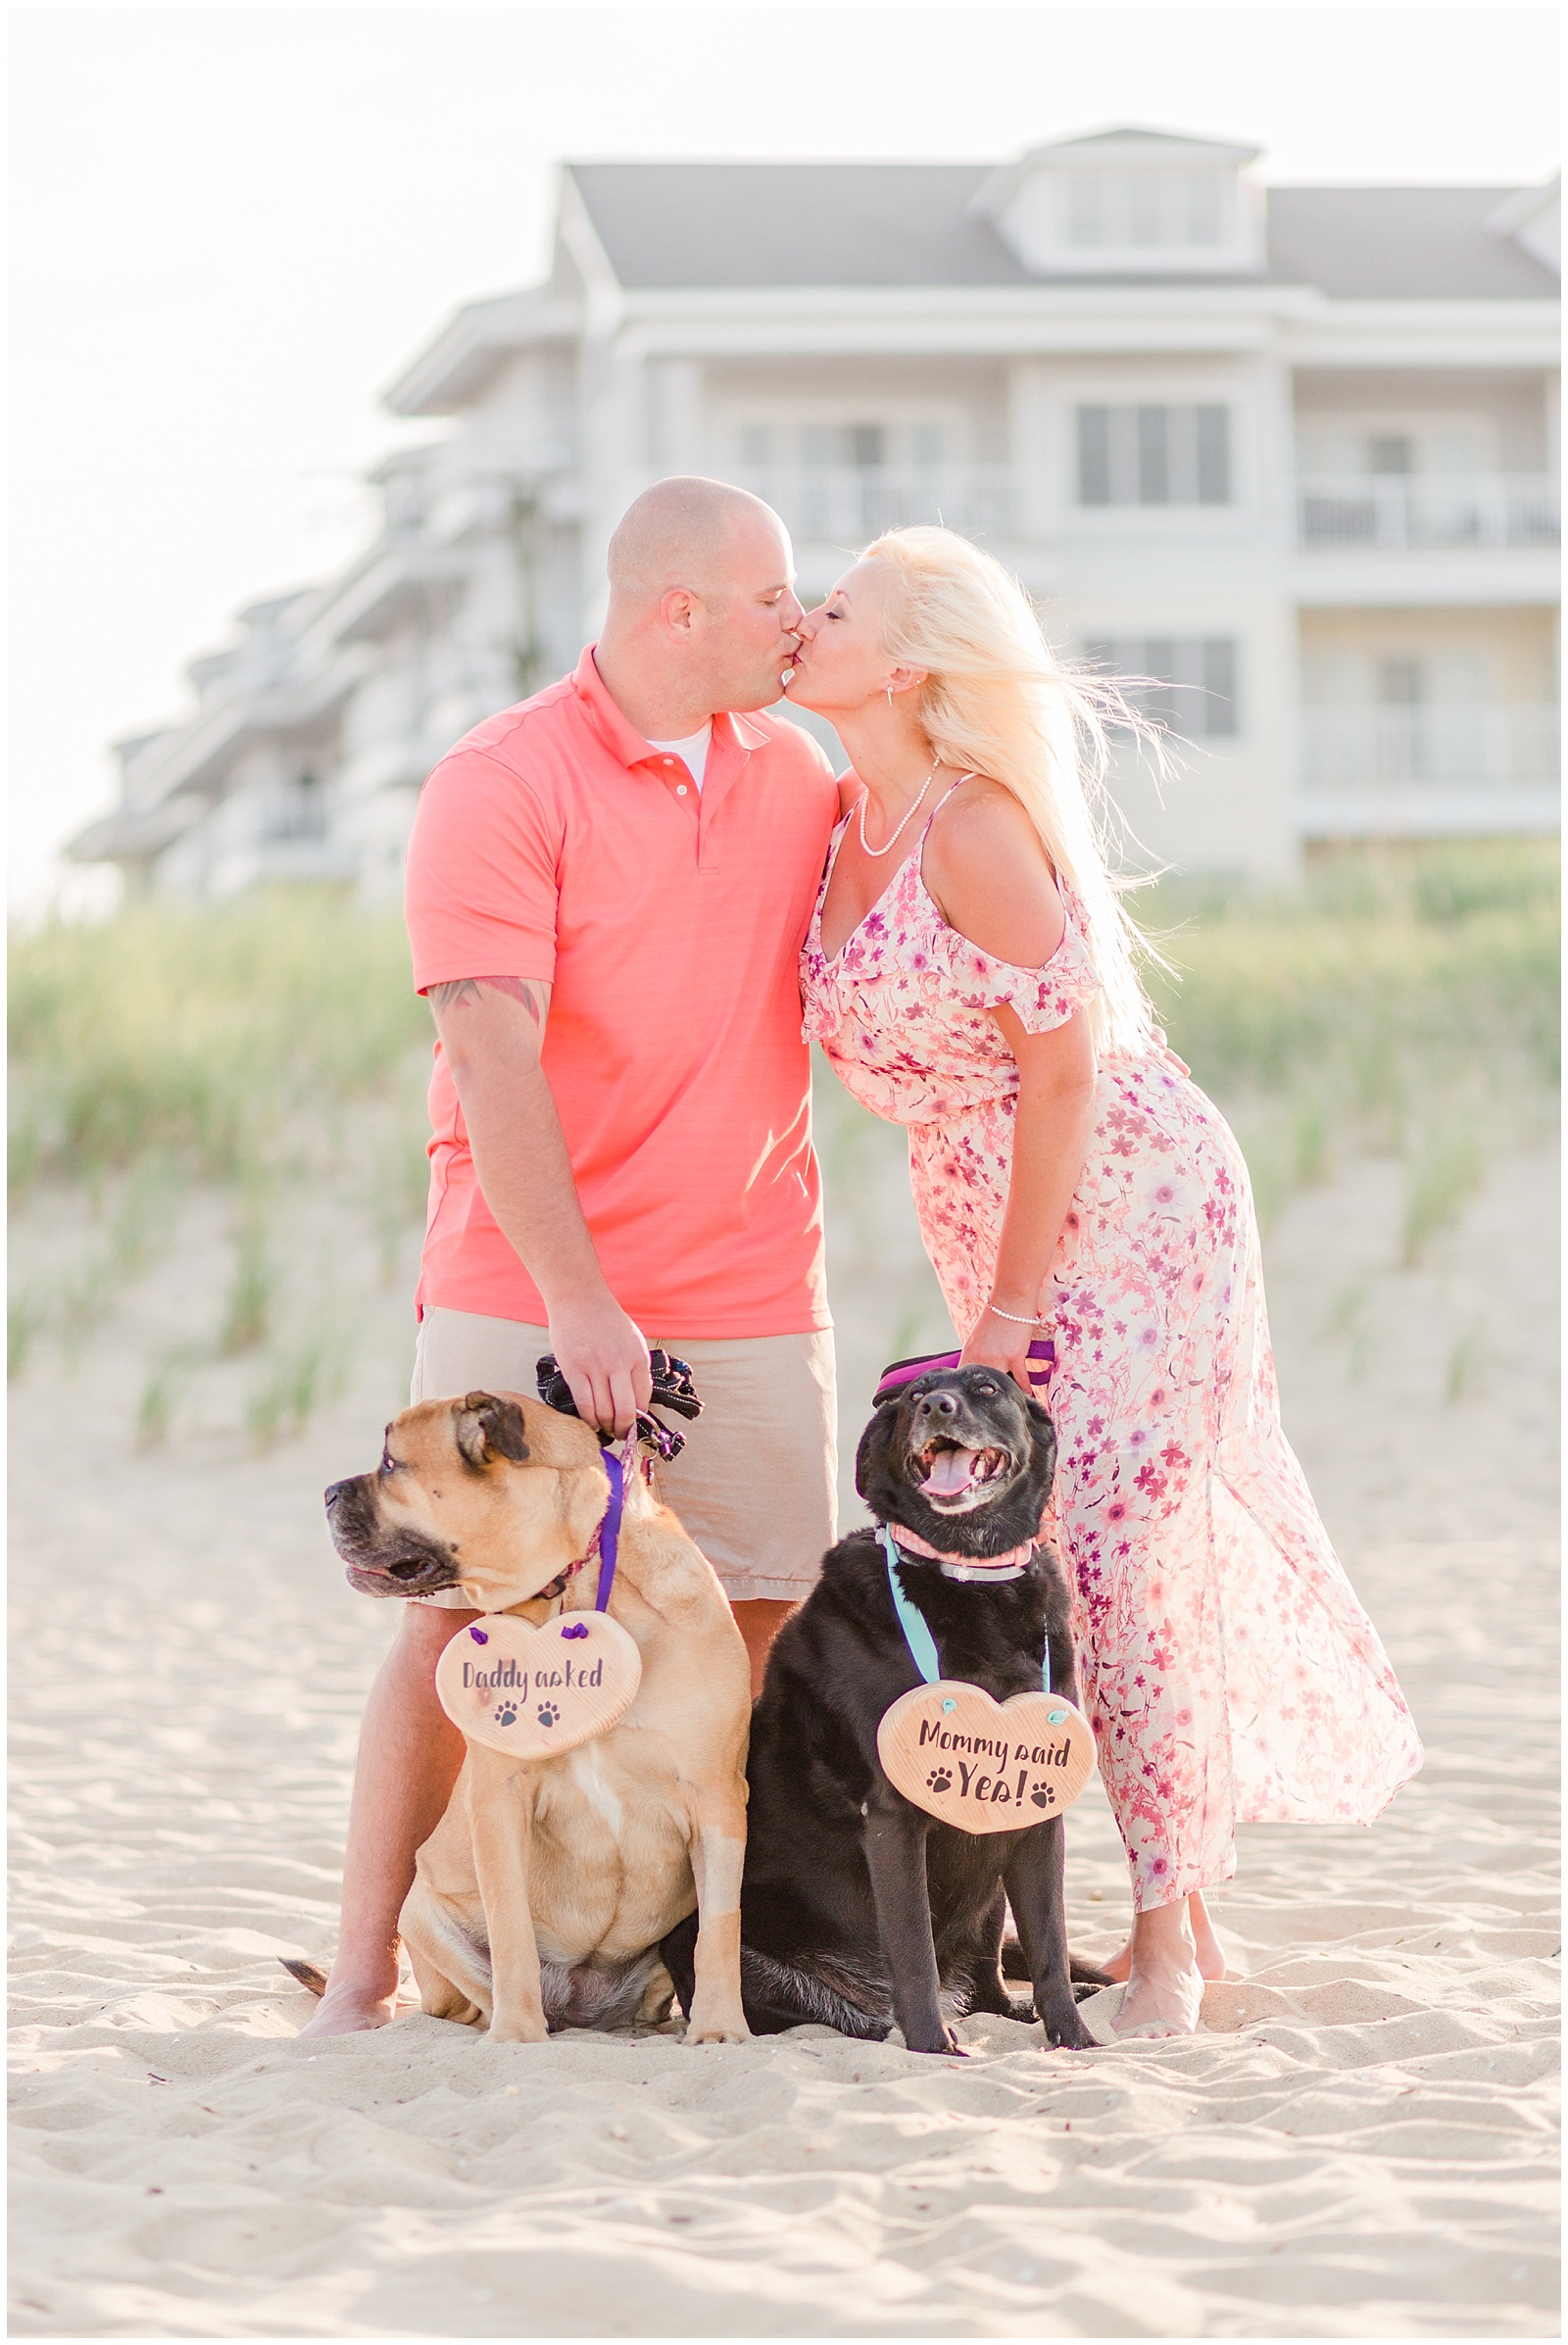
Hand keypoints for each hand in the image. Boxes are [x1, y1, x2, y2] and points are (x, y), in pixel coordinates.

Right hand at [547, 1291, 651, 1436]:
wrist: (579, 1298)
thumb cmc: (606, 1320)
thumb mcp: (632, 1340)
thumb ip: (635, 1367)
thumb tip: (636, 1400)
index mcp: (638, 1357)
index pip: (643, 1399)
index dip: (638, 1418)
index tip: (633, 1425)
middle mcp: (619, 1364)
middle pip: (625, 1411)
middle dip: (622, 1430)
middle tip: (618, 1435)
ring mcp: (596, 1368)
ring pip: (603, 1411)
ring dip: (604, 1427)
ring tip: (602, 1429)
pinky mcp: (574, 1370)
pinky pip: (584, 1404)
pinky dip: (587, 1419)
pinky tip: (588, 1421)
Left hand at [959, 1307, 1037, 1397]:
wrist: (1010, 1299)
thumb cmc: (996, 1315)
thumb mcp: (978, 1336)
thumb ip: (976, 1354)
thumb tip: (978, 1368)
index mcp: (969, 1353)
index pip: (965, 1379)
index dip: (969, 1392)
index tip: (974, 1402)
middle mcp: (980, 1358)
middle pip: (983, 1386)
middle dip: (988, 1399)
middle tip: (993, 1412)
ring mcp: (997, 1359)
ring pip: (1002, 1385)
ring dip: (1008, 1394)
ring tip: (1012, 1405)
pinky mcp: (1015, 1357)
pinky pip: (1021, 1380)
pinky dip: (1026, 1390)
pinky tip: (1028, 1398)